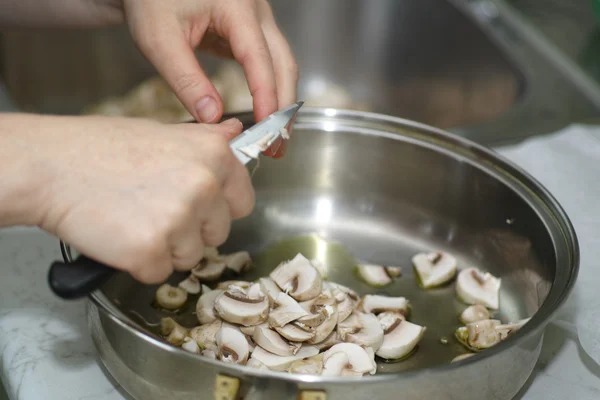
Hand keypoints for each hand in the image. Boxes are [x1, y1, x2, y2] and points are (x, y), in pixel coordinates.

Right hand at [33, 116, 253, 283]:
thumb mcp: (162, 132)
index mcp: (214, 154)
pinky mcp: (151, 251)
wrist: (51, 166)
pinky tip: (120, 235)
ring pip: (190, 257)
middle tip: (154, 209)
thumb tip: (236, 132)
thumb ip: (206, 141)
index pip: (243, 201)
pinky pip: (160, 273)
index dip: (220, 208)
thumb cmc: (101, 148)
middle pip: (219, 233)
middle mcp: (205, 185)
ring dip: (166, 248)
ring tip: (133, 218)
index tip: (200, 206)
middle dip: (192, 230)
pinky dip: (140, 263)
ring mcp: (180, 220)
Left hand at [122, 0, 297, 156]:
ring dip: (281, 102)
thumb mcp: (159, 40)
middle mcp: (256, 11)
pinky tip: (264, 116)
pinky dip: (271, 91)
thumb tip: (212, 118)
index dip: (265, 95)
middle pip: (283, 64)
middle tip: (275, 145)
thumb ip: (186, 80)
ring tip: (273, 138)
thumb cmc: (152, 0)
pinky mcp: (252, 32)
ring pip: (283, 65)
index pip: (259, 58)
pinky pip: (270, 64)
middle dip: (283, 107)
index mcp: (236, 6)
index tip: (265, 127)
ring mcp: (258, 20)